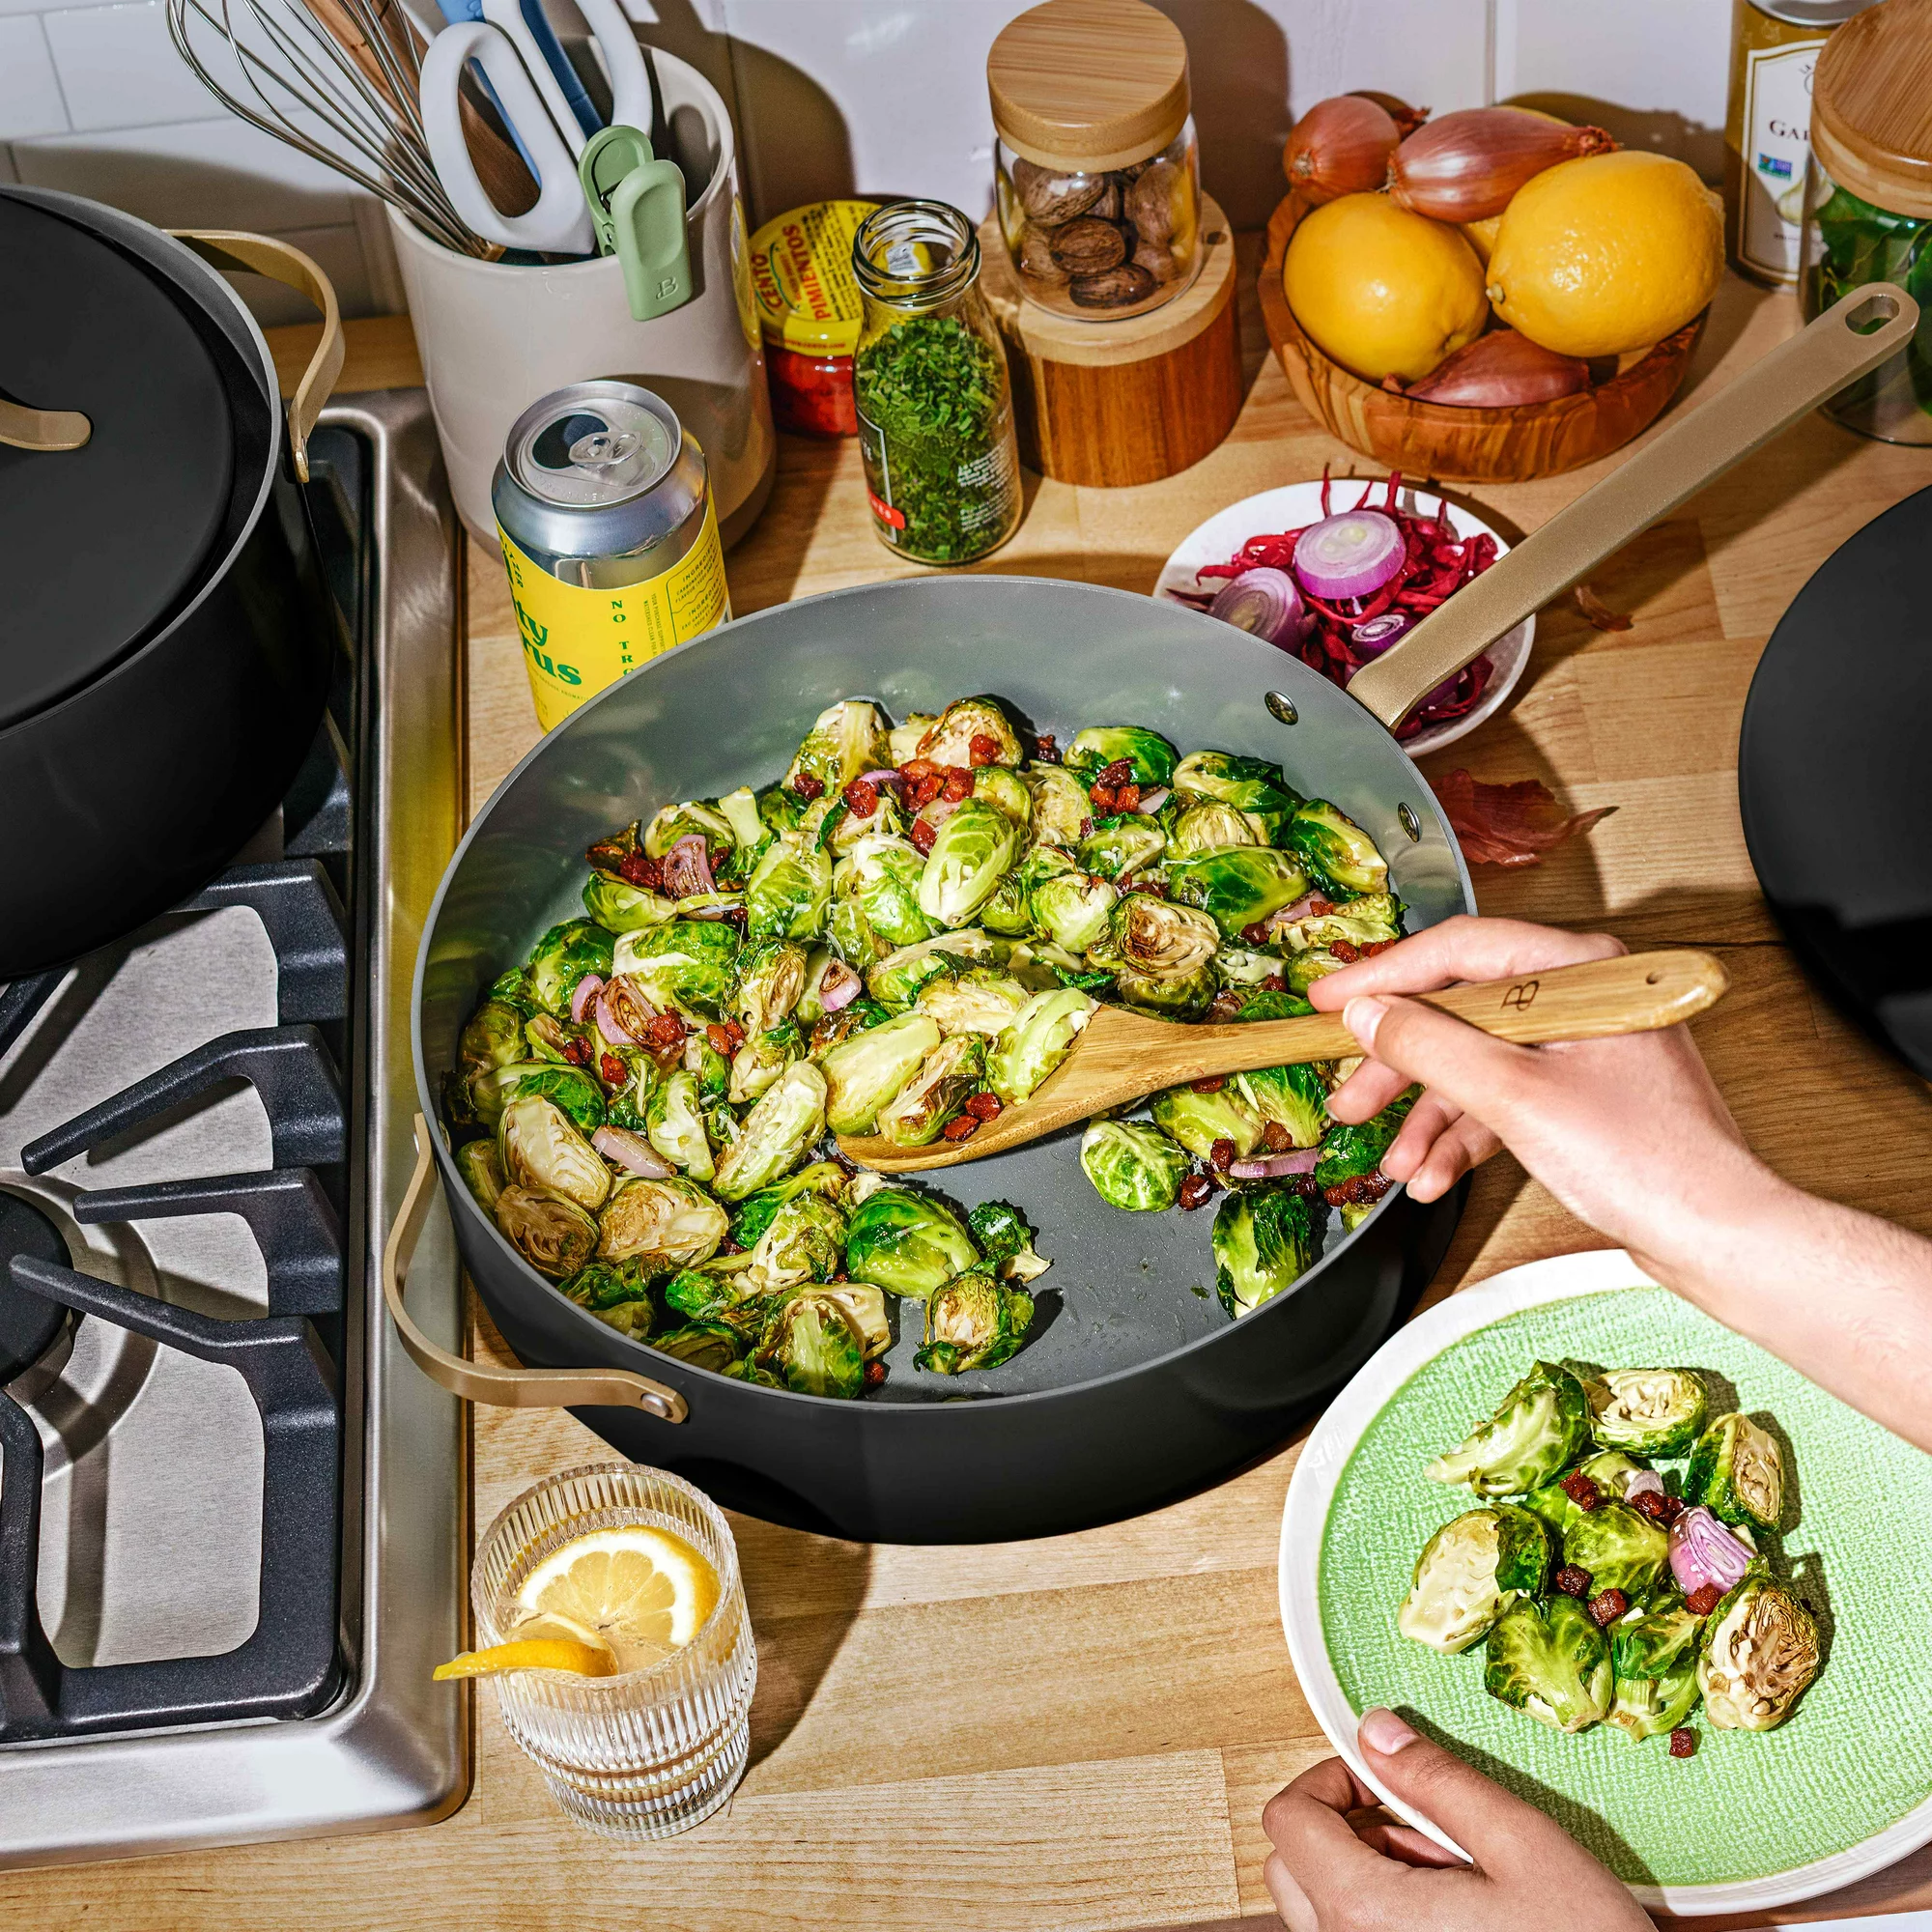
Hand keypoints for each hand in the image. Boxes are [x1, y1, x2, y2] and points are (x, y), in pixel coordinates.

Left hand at [1262, 1708, 1649, 1931]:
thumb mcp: (1523, 1847)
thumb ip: (1438, 1782)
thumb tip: (1375, 1730)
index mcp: (1367, 1914)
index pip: (1288, 1820)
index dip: (1329, 1778)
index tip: (1382, 1776)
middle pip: (1293, 1865)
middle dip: (1348, 1828)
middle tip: (1426, 1828)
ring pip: (1324, 1908)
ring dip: (1370, 1875)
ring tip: (1457, 1880)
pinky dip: (1387, 1915)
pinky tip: (1460, 1918)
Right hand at [1306, 915, 1766, 1278]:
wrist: (1715, 1234)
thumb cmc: (1650, 1161)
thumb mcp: (1515, 1097)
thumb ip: (1431, 1048)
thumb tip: (1371, 1016)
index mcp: (1582, 972)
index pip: (1460, 952)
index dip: (1385, 978)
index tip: (1332, 1002)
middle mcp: (1584, 999)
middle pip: (1461, 1014)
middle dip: (1401, 1065)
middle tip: (1350, 1092)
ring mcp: (1583, 1050)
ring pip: (1476, 1065)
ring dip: (1428, 1116)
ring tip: (1393, 1158)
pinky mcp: (1582, 1097)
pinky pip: (1503, 1101)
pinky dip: (1464, 1136)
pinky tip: (1433, 1173)